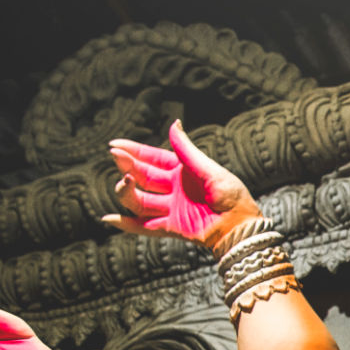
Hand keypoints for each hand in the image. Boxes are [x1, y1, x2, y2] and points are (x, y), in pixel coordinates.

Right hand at [102, 120, 260, 250]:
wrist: (240, 224)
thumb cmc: (230, 194)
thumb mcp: (207, 168)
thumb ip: (186, 149)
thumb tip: (174, 123)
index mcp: (182, 170)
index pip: (152, 158)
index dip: (133, 152)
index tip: (114, 146)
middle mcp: (173, 188)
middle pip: (143, 177)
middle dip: (128, 166)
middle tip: (117, 157)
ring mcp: (170, 208)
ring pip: (140, 200)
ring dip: (127, 192)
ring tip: (124, 183)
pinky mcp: (171, 227)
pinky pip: (144, 226)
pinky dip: (126, 225)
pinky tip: (109, 219)